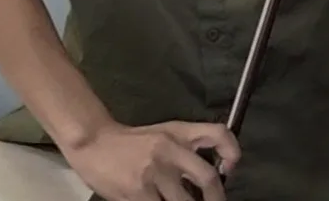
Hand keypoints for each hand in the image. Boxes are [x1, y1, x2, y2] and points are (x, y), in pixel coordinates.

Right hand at [64, 119, 239, 200]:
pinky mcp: (136, 194)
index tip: (229, 169)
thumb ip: (189, 146)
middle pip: (207, 177)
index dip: (232, 151)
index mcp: (179, 133)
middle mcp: (170, 151)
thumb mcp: (166, 134)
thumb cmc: (134, 141)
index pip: (217, 134)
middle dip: (216, 198)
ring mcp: (153, 174)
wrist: (96, 143)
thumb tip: (217, 170)